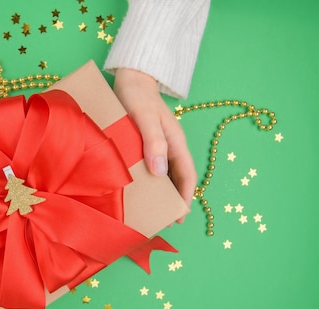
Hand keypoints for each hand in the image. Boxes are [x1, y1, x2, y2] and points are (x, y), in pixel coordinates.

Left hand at [113, 68, 196, 222]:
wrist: (131, 77)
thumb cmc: (138, 96)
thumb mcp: (145, 118)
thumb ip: (154, 142)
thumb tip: (160, 172)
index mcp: (176, 142)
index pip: (186, 175)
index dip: (184, 197)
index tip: (179, 216)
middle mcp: (169, 146)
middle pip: (175, 178)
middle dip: (171, 199)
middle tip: (161, 219)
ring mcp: (157, 144)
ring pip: (162, 173)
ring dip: (158, 191)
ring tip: (147, 209)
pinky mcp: (144, 142)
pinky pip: (149, 165)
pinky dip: (146, 179)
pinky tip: (136, 189)